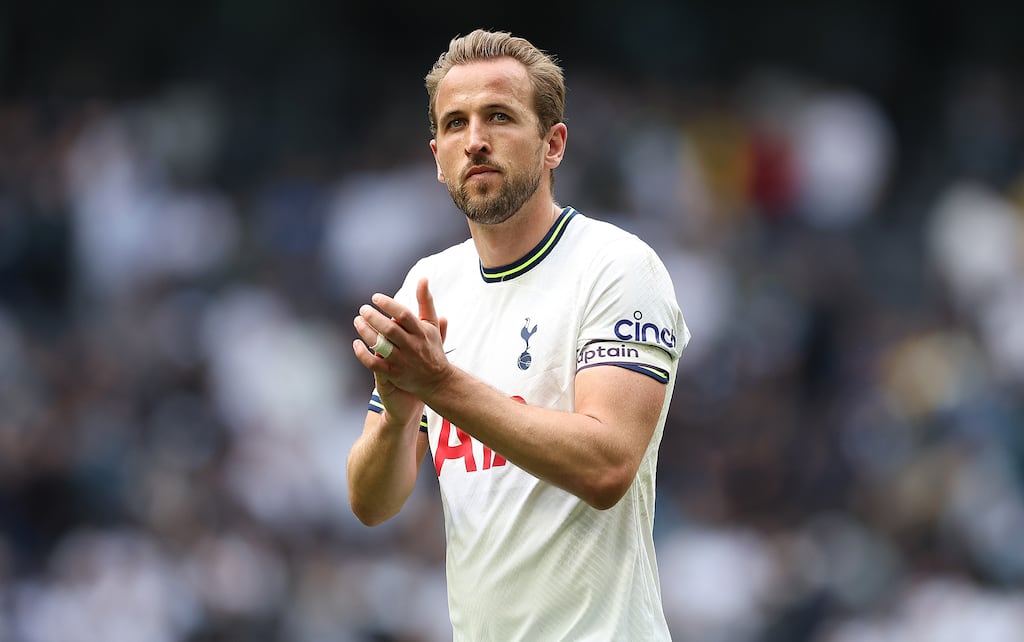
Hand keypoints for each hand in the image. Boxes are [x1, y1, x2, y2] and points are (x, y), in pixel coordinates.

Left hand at [352, 278, 449, 406]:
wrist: (438, 380)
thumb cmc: (432, 348)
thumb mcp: (432, 324)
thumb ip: (425, 301)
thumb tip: (423, 278)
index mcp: (421, 332)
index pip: (403, 314)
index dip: (388, 304)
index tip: (375, 298)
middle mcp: (412, 346)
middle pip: (390, 329)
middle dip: (373, 317)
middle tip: (362, 309)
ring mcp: (402, 361)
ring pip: (380, 345)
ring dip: (366, 332)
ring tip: (357, 321)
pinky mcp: (394, 374)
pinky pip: (374, 364)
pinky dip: (362, 354)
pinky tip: (356, 343)